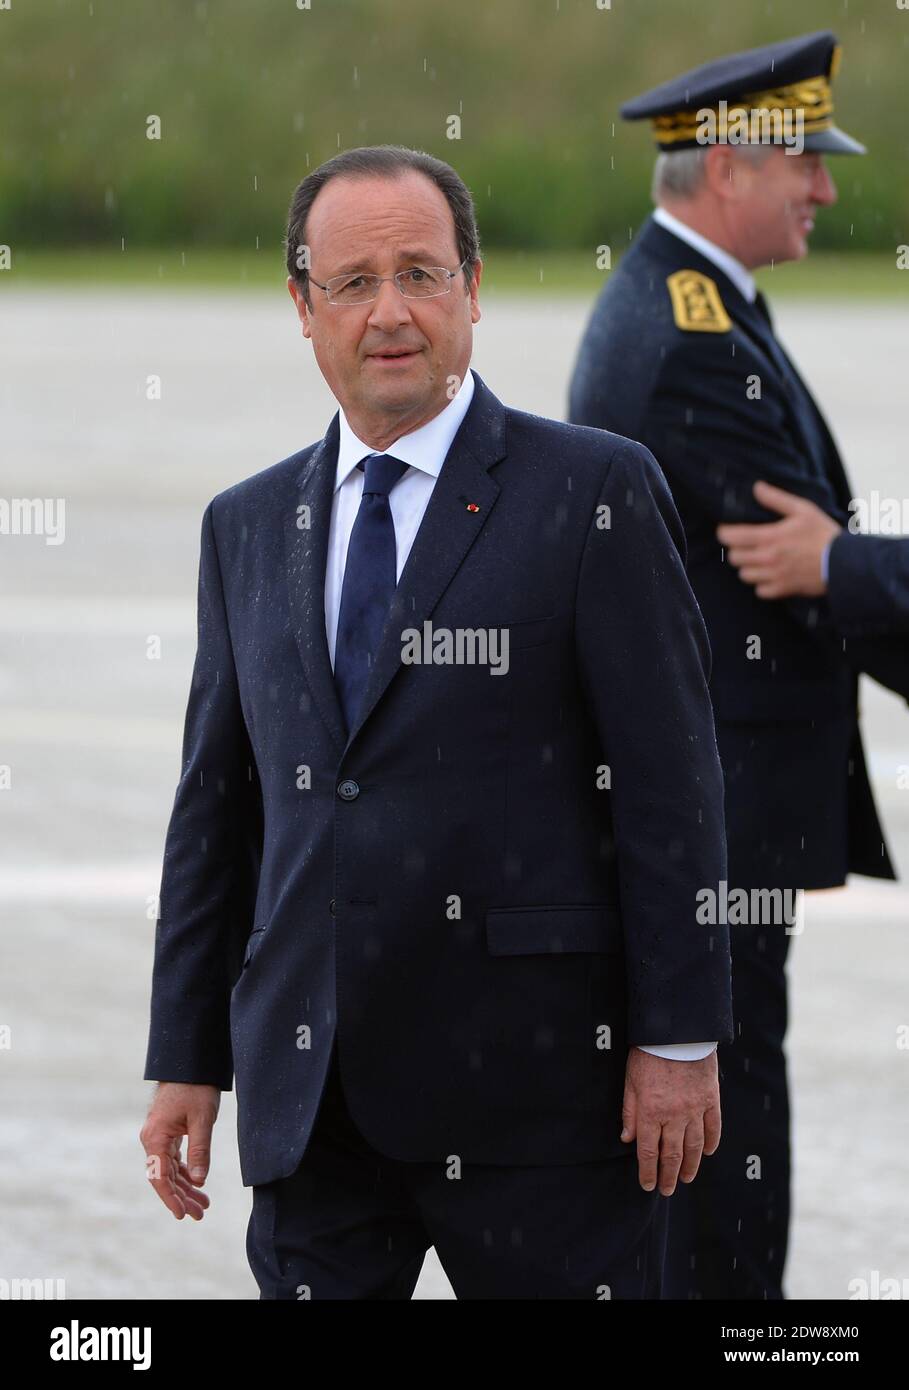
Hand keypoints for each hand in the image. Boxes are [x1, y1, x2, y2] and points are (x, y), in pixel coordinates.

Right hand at [140, 1082, 219, 1219]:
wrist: (190, 1063)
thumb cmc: (195, 1088)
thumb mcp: (201, 1119)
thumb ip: (200, 1150)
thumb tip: (200, 1181)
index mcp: (155, 1138)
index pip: (160, 1178)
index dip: (171, 1199)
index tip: (183, 1215)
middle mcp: (152, 1140)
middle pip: (165, 1177)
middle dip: (182, 1197)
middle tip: (200, 1214)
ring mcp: (159, 1137)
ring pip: (170, 1170)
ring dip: (185, 1187)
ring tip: (204, 1204)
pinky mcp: (168, 1132)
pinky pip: (174, 1160)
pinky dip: (186, 1173)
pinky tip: (197, 1184)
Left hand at [621, 1047, 720, 1195]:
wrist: (677, 1031)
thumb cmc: (648, 1054)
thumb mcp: (630, 1081)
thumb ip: (629, 1112)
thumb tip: (627, 1138)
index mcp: (650, 1112)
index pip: (648, 1152)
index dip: (647, 1172)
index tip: (647, 1185)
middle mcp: (674, 1115)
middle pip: (672, 1155)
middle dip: (669, 1176)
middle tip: (668, 1190)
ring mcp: (695, 1109)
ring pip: (694, 1146)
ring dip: (691, 1166)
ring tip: (687, 1178)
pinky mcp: (711, 1099)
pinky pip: (713, 1127)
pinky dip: (711, 1143)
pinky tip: (707, 1153)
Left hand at [716, 479, 841, 597]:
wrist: (843, 562)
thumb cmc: (823, 533)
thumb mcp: (802, 509)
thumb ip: (776, 499)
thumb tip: (757, 487)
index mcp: (770, 537)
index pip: (731, 537)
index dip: (724, 533)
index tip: (727, 530)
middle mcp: (767, 558)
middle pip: (734, 557)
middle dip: (736, 549)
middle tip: (746, 545)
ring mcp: (773, 576)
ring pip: (744, 575)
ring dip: (747, 567)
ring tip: (758, 559)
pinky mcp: (782, 590)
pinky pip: (759, 591)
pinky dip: (761, 584)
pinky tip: (769, 575)